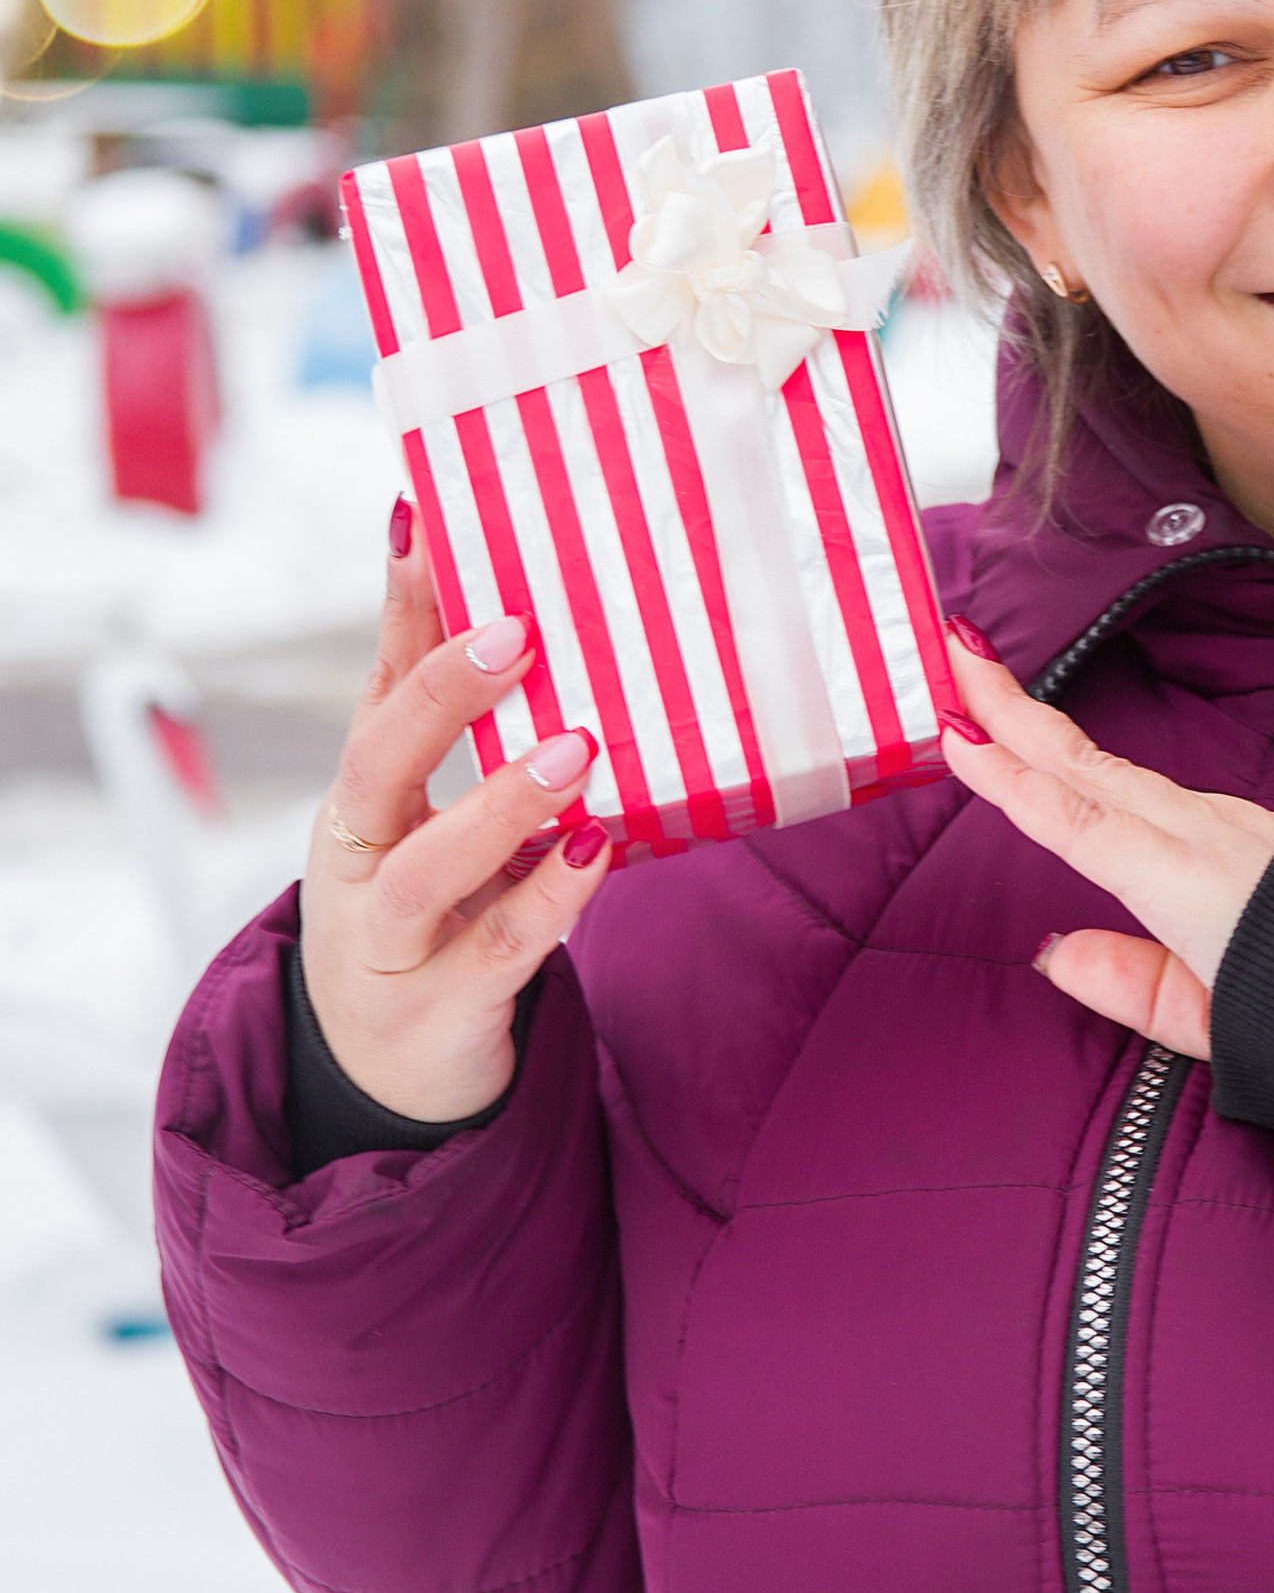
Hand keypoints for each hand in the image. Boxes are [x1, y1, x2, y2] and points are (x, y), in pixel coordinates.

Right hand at [298, 510, 613, 1122]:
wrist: (385, 1069)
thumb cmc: (420, 908)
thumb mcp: (418, 815)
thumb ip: (446, 716)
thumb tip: (471, 574)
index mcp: (359, 800)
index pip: (372, 687)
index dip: (402, 610)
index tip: (429, 523)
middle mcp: (358, 863)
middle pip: (373, 767)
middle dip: (440, 696)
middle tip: (520, 633)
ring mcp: (390, 942)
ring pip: (424, 871)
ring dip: (498, 805)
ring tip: (576, 751)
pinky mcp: (439, 1010)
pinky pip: (496, 952)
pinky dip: (548, 900)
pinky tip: (596, 853)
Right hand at [937, 626, 1273, 1057]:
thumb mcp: (1208, 1025)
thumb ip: (1129, 986)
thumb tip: (1055, 950)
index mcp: (1182, 883)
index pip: (1074, 819)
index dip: (1007, 777)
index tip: (952, 730)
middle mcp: (1199, 835)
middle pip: (1086, 764)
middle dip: (1013, 704)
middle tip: (954, 646)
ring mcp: (1225, 822)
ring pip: (1116, 769)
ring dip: (1046, 729)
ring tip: (989, 692)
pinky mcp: (1243, 825)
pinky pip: (1149, 787)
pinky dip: (1095, 763)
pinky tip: (1069, 759)